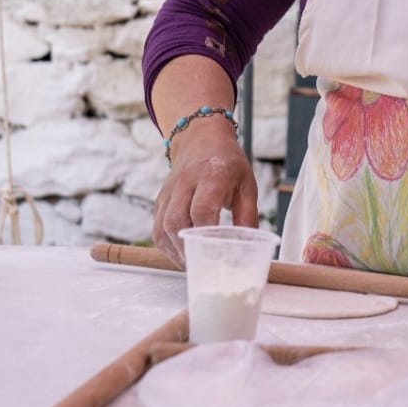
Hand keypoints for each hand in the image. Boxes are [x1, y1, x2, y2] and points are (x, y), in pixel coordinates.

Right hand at [151, 129, 258, 266]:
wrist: (200, 138)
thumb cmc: (228, 163)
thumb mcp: (247, 185)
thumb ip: (248, 216)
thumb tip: (251, 249)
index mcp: (211, 174)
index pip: (202, 208)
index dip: (207, 234)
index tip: (218, 254)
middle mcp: (185, 182)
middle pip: (177, 220)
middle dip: (188, 249)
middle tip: (203, 268)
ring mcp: (169, 191)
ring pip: (162, 226)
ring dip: (175, 251)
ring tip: (192, 265)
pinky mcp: (160, 200)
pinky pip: (156, 227)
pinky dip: (166, 245)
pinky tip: (181, 255)